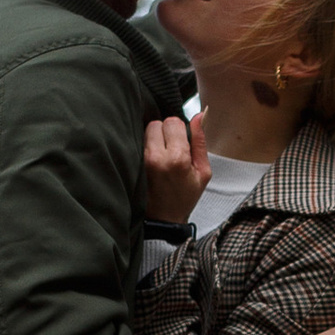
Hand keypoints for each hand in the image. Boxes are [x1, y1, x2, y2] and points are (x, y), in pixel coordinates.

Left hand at [141, 111, 207, 230]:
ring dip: (153, 138)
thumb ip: (200, 141)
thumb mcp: (202, 171)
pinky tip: (152, 160)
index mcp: (177, 158)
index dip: (179, 129)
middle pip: (157, 123)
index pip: (173, 122)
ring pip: (145, 131)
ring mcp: (141, 161)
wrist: (164, 219)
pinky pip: (137, 143)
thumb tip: (199, 115)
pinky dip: (145, 146)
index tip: (181, 141)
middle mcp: (156, 157)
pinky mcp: (132, 165)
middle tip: (170, 147)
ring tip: (161, 154)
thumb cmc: (185, 197)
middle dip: (165, 131)